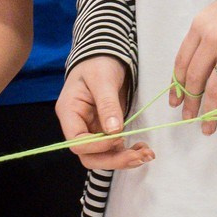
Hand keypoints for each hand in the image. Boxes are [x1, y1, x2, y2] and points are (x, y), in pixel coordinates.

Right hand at [58, 56, 152, 171]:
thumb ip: (108, 105)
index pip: (77, 142)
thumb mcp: (103, 80)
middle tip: (139, 157)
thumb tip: (114, 131)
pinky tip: (142, 149)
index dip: (98, 146)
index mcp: (69, 113)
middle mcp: (77, 126)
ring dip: (124, 159)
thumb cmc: (98, 63)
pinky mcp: (104, 130)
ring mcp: (91, 130)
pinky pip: (113, 149)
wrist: (104, 56)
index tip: (120, 138)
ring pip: (102, 156)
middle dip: (114, 160)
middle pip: (89, 156)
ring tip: (146, 154)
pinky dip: (128, 152)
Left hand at [171, 0, 216, 129]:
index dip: (177, 88)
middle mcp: (213, 40)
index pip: (181, 64)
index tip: (175, 103)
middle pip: (196, 80)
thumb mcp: (211, 17)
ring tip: (209, 126)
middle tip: (189, 120)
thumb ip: (200, 42)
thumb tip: (189, 75)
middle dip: (191, 105)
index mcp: (198, 28)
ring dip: (212, 112)